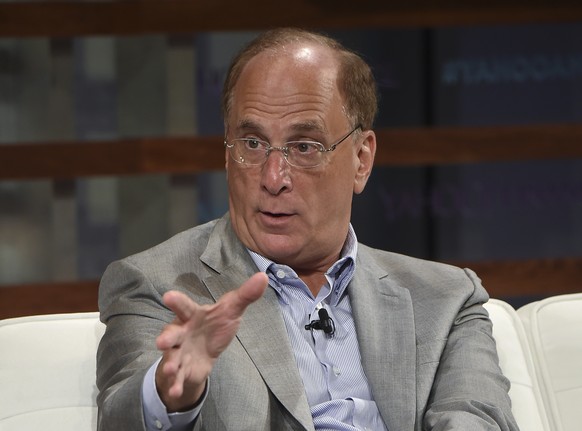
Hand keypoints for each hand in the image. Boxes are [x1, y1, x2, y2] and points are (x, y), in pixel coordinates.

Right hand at [155, 272, 267, 411]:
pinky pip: (177, 378)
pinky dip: (175, 385)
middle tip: (161, 342)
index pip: (184, 306)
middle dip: (166, 338)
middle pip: (172, 334)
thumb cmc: (215, 324)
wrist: (206, 352)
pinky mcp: (183, 369)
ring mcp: (180, 352)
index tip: (168, 296)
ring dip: (170, 364)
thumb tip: (263, 276)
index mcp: (192, 315)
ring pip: (172, 358)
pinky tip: (176, 391)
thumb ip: (245, 294)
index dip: (177, 301)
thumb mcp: (231, 309)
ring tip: (170, 370)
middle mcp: (181, 333)